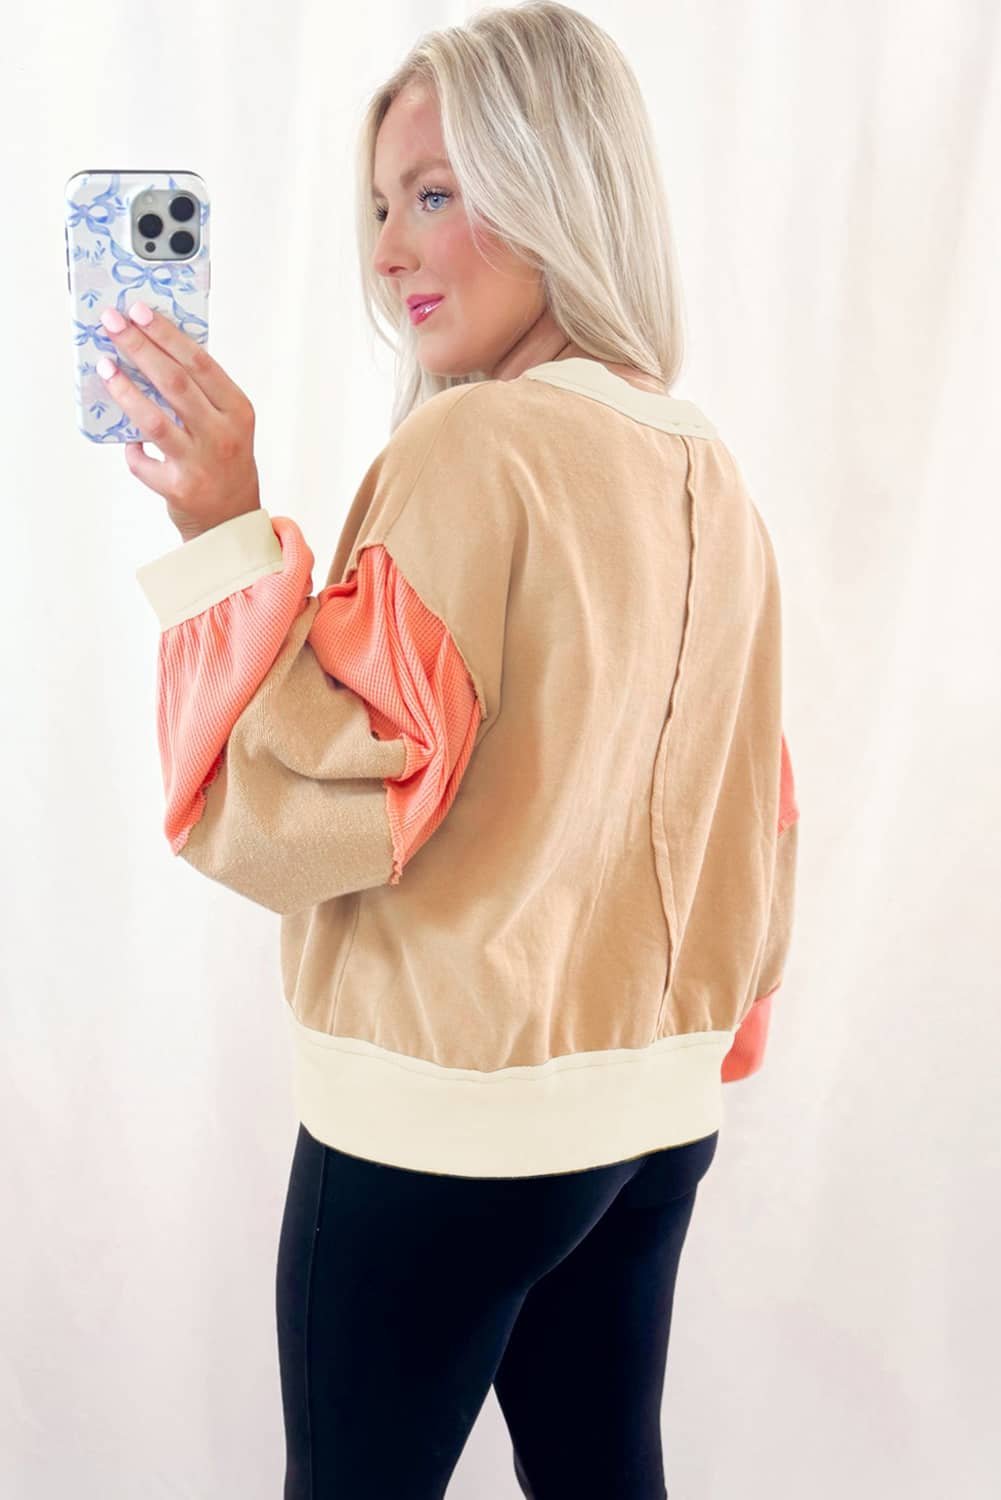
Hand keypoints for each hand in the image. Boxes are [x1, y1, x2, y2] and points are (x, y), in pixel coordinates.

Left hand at [95, 300, 260, 542]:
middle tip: (112, 324)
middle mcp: (223, 435)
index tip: (139, 311)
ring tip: (104, 366)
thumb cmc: (224, 462)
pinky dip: (131, 449)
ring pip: (155, 419)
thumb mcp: (227, 424)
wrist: (231, 521)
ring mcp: (201, 463)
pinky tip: (127, 440)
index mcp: (238, 411)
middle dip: (139, 348)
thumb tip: (151, 351)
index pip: (200, 363)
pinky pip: (143, 461)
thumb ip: (201, 393)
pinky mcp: (179, 488)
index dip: (167, 335)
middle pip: (175, 382)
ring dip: (125, 390)